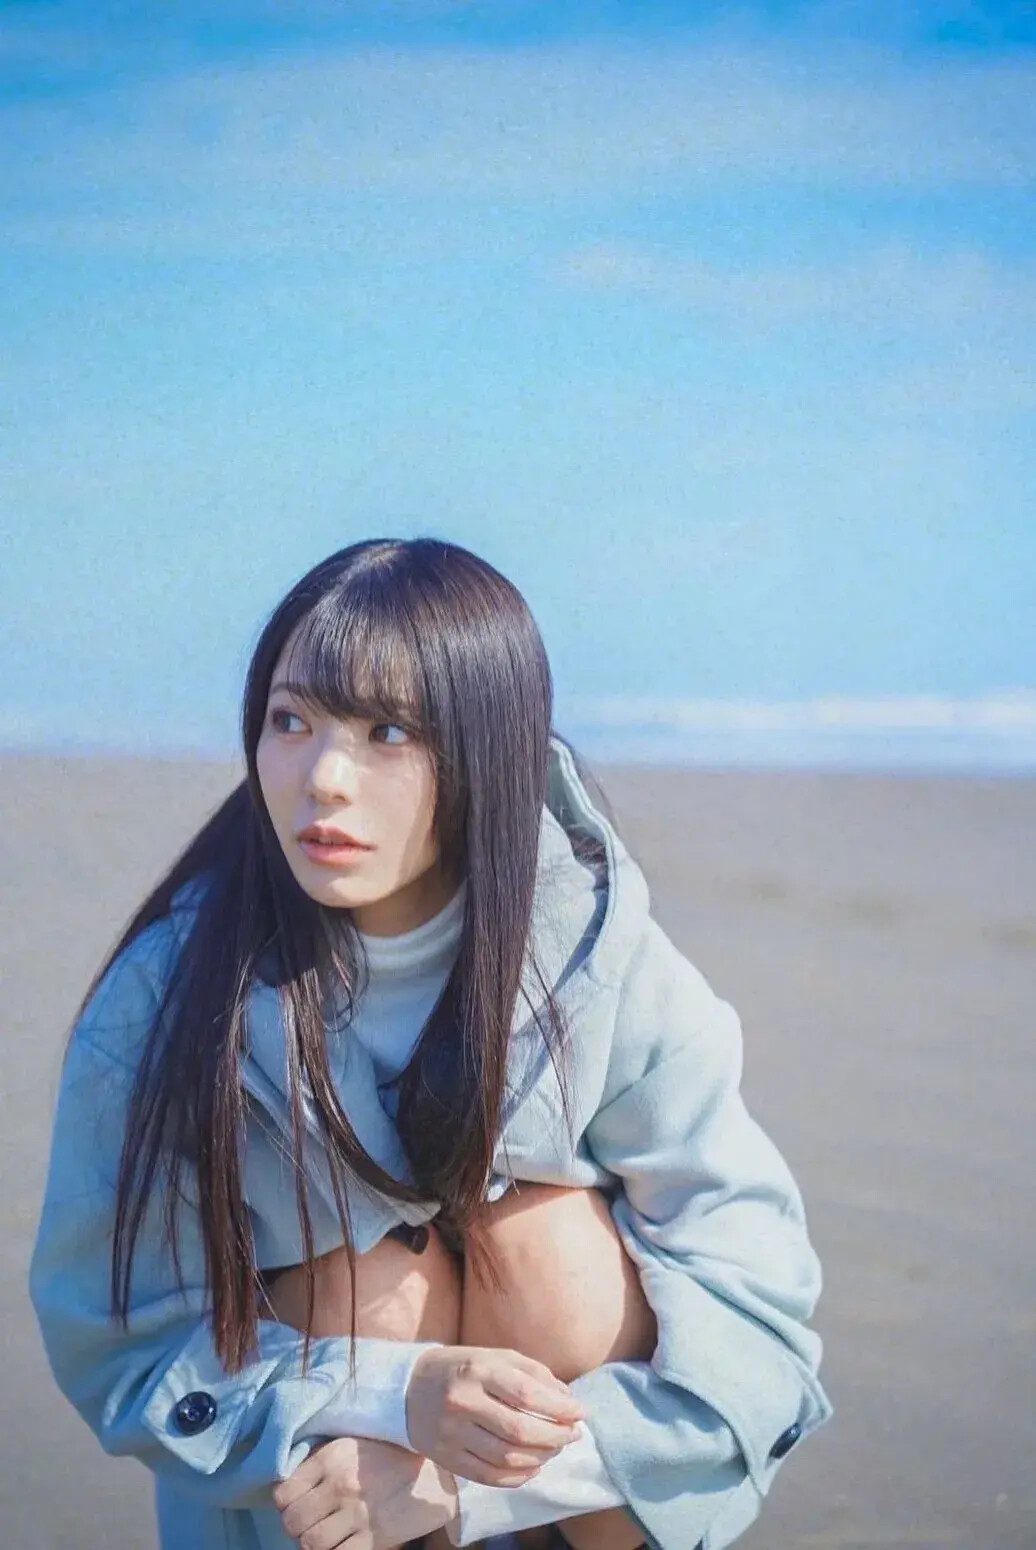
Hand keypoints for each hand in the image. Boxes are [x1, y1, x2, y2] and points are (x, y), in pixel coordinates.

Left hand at [272, 1435, 457, 1549]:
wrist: (432, 1471)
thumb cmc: (387, 1454)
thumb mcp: (349, 1445)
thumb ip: (318, 1463)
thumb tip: (288, 1484)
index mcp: (330, 1459)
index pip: (283, 1494)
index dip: (285, 1503)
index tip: (295, 1503)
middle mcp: (340, 1486)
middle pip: (293, 1522)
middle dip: (295, 1527)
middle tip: (307, 1522)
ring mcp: (357, 1513)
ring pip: (311, 1544)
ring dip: (312, 1543)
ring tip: (322, 1534)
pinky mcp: (374, 1537)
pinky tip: (340, 1543)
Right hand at [406, 1345, 587, 1486]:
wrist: (407, 1388)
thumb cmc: (463, 1368)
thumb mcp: (496, 1356)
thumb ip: (534, 1374)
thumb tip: (569, 1402)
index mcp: (478, 1369)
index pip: (527, 1394)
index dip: (560, 1408)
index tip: (582, 1413)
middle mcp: (462, 1402)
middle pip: (520, 1431)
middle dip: (555, 1437)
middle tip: (572, 1435)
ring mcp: (451, 1433)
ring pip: (507, 1458)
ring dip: (541, 1458)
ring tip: (555, 1449)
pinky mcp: (446, 1458)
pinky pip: (489, 1476)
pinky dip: (518, 1477)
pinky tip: (533, 1467)